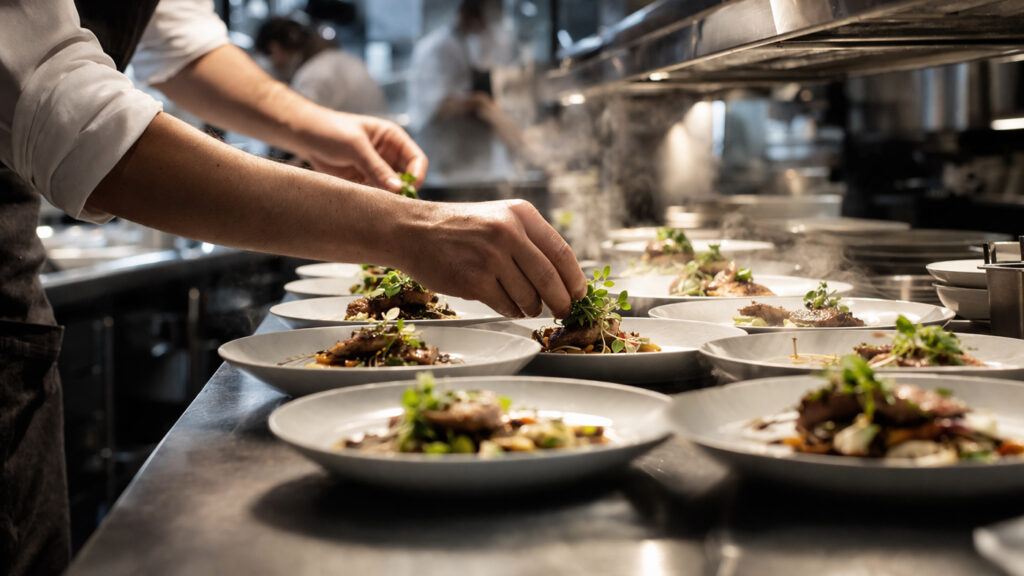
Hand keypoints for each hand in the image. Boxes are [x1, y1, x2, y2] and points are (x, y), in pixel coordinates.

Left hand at [297, 111, 427, 192]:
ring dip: (388, 197)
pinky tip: (366, 203)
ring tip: (376, 203)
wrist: (304, 136)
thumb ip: (377, 168)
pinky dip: (375, 200)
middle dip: (403, 190)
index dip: (417, 175)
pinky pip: (377, 194)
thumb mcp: (355, 147)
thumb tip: (399, 189)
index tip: (407, 190)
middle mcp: (390, 155)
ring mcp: (378, 169)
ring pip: (393, 189)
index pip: (417, 159)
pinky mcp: (365, 181)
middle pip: (408, 177)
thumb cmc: (331, 131)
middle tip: (394, 203)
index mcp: (393, 138)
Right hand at [395, 199, 587, 317]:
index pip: (562, 252)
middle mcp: (508, 232)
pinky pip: (507, 307)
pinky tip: (505, 303)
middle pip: (551, 279)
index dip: (575, 279)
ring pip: (530, 297)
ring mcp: (491, 257)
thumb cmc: (458, 228)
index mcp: (520, 214)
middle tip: (564, 311)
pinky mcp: (474, 281)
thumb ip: (530, 240)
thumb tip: (565, 276)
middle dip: (562, 301)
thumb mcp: (498, 217)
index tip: (580, 294)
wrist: (412, 230)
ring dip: (532, 307)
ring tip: (525, 304)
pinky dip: (511, 310)